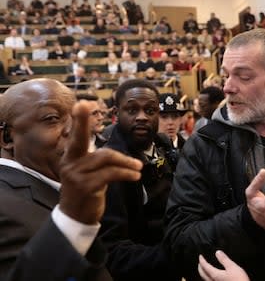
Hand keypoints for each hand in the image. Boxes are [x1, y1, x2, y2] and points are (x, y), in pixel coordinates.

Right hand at [59, 101, 142, 224]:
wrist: (76, 217)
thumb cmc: (86, 191)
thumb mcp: (87, 173)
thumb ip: (96, 160)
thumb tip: (116, 152)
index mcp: (70, 158)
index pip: (76, 136)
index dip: (80, 120)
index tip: (83, 104)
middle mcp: (70, 163)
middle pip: (79, 139)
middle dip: (82, 121)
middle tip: (85, 105)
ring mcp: (76, 175)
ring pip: (106, 158)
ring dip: (126, 162)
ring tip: (138, 167)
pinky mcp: (86, 186)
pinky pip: (111, 174)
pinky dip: (126, 173)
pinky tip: (135, 175)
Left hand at [198, 251, 249, 280]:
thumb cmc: (238, 280)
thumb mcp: (232, 267)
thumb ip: (224, 259)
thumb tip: (218, 253)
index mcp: (215, 275)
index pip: (205, 266)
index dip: (202, 260)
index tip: (200, 256)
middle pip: (203, 274)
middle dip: (200, 267)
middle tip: (200, 262)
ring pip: (206, 279)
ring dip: (203, 273)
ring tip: (205, 269)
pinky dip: (208, 277)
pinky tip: (213, 276)